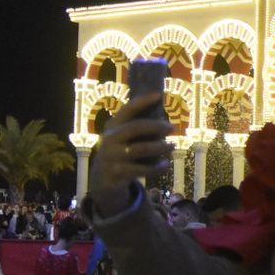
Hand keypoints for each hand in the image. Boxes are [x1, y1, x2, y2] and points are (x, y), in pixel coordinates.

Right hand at [87, 93, 174, 215]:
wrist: (103, 179)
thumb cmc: (120, 151)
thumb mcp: (122, 137)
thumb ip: (137, 126)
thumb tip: (162, 111)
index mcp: (112, 126)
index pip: (127, 109)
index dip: (142, 101)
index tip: (159, 95)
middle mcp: (110, 139)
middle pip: (135, 127)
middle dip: (155, 126)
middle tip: (171, 127)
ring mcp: (112, 156)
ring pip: (140, 149)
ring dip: (160, 147)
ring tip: (172, 146)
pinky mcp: (117, 173)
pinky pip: (141, 169)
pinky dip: (156, 167)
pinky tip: (165, 165)